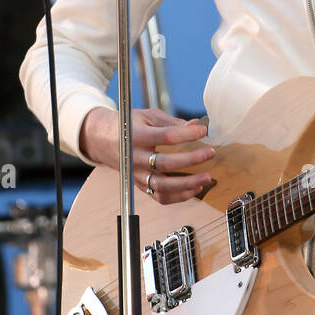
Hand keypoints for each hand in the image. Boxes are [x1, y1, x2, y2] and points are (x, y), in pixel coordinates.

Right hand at [80, 106, 213, 205]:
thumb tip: (196, 125)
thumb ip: (171, 122)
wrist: (103, 140)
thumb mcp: (147, 116)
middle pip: (164, 163)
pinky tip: (195, 189)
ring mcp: (136, 175)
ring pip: (162, 186)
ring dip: (187, 184)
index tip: (203, 131)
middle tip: (210, 152)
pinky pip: (159, 197)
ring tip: (207, 178)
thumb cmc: (129, 125)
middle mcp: (134, 158)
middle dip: (191, 159)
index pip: (164, 136)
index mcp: (135, 136)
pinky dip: (179, 196)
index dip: (186, 134)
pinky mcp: (140, 186)